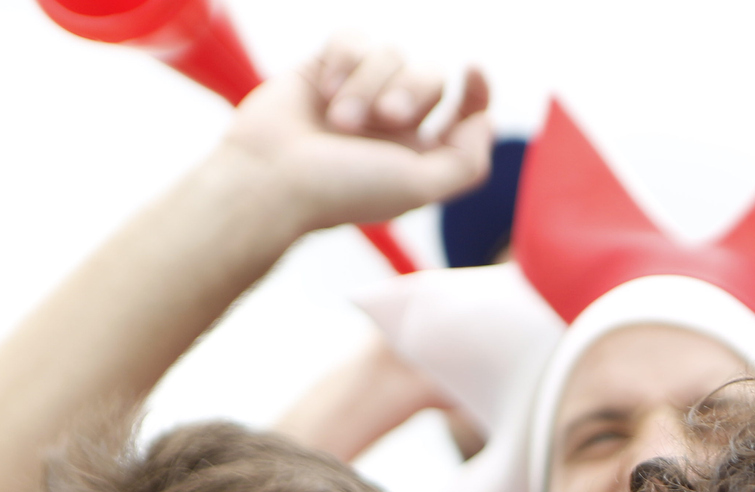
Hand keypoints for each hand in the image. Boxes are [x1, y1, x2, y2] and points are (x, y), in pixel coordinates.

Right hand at [214, 35, 492, 236]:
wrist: (270, 177)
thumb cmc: (342, 189)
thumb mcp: (420, 187)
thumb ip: (467, 160)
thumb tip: (484, 120)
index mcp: (421, 152)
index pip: (465, 111)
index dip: (477, 90)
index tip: (474, 71)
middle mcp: (393, 122)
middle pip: (432, 76)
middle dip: (412, 89)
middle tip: (386, 116)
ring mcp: (358, 92)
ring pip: (391, 53)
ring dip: (369, 83)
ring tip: (340, 119)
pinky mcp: (323, 68)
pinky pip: (353, 38)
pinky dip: (344, 59)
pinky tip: (324, 88)